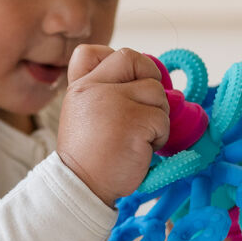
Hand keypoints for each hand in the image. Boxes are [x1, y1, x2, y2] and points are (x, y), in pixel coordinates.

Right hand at [57, 45, 169, 207]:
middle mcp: (94, 89)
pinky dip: (159, 136)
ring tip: (139, 137)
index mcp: (80, 87)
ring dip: (157, 116)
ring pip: (156, 92)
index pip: (91, 52)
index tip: (127, 82)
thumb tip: (149, 81)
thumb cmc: (90, 157)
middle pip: (133, 60)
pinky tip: (142, 149)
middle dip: (150, 79)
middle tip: (148, 107)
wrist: (82, 187)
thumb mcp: (83, 115)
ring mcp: (113, 103)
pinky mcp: (134, 122)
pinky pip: (162, 118)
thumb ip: (104, 93)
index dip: (117, 62)